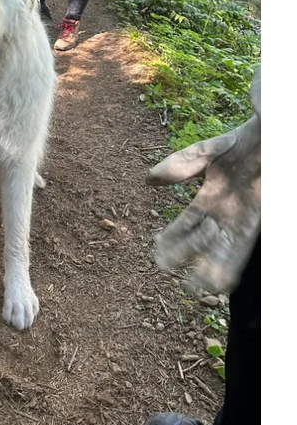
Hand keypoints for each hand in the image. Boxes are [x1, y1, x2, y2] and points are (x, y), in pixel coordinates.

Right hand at [147, 108, 259, 294]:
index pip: (184, 225)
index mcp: (209, 199)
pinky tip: (223, 283)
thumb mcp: (211, 150)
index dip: (169, 240)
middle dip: (182, 256)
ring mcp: (241, 220)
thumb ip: (183, 163)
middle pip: (198, 242)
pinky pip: (241, 250)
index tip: (156, 252)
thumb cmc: (249, 140)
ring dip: (206, 269)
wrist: (275, 137)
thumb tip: (149, 180)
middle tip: (164, 268)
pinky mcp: (256, 223)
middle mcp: (224, 215)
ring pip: (219, 252)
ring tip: (193, 287)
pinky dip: (230, 266)